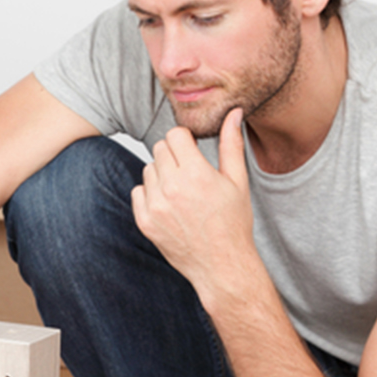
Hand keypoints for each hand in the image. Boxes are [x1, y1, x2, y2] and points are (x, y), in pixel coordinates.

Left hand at [131, 107, 254, 296]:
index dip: (185, 140)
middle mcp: (171, 188)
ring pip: (149, 169)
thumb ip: (231, 144)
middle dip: (174, 154)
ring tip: (183, 190)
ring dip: (162, 173)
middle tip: (190, 170)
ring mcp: (155, 206)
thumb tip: (234, 113)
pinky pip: (139, 191)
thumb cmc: (233, 223)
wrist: (221, 264)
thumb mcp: (238, 181)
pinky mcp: (144, 221)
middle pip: (160, 149)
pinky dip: (151, 193)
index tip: (194, 150)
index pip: (175, 135)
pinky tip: (171, 205)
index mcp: (196, 174)